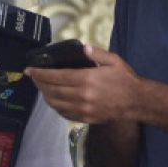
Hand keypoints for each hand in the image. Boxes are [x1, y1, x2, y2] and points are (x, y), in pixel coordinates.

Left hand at [26, 44, 140, 123]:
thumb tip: (83, 47)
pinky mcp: (86, 118)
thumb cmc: (126, 79)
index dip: (40, 74)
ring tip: (42, 88)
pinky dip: (55, 107)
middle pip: (52, 91)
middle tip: (34, 77)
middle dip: (40, 84)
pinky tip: (54, 100)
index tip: (30, 70)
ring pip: (55, 104)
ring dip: (45, 96)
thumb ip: (96, 53)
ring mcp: (83, 109)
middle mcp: (81, 96)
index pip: (56, 77)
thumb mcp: (114, 61)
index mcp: (86, 79)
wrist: (138, 102)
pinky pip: (65, 114)